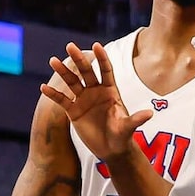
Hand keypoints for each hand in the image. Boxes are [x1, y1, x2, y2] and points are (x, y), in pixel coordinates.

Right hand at [44, 44, 153, 167]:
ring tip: (52, 60)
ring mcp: (84, 100)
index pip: (106, 70)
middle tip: (70, 46)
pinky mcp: (74, 111)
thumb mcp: (128, 128)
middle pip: (86, 72)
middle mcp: (96, 92)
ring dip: (63, 72)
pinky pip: (62, 100)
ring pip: (72, 82)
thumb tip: (150, 114)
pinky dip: (53, 94)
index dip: (101, 58)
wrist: (111, 150)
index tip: (96, 45)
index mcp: (111, 91)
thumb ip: (135, 120)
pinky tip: (44, 87)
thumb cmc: (122, 136)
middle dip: (78, 59)